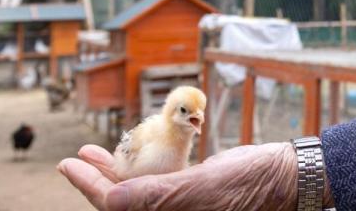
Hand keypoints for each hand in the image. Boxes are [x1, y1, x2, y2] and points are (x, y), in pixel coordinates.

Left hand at [58, 142, 297, 210]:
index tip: (71, 165)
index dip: (90, 188)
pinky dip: (137, 167)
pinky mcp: (188, 193)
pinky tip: (128, 151)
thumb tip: (111, 201)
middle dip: (95, 181)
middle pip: (121, 203)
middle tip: (73, 160)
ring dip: (112, 172)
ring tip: (90, 152)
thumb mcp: (201, 187)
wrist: (284, 175)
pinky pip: (154, 183)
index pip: (117, 209)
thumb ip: (157, 196)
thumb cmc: (249, 183)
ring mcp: (179, 206)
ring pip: (135, 192)